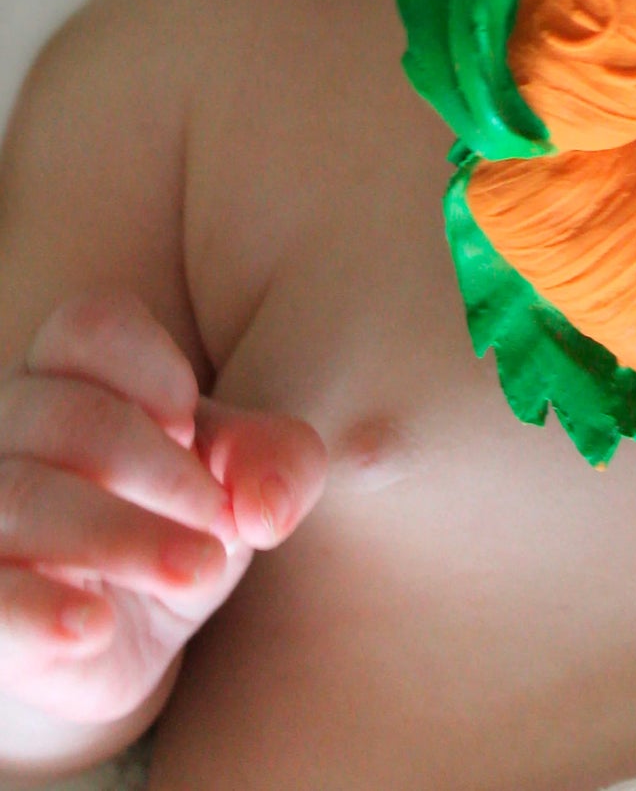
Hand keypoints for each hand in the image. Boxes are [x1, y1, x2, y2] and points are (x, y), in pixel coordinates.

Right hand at [0, 289, 326, 726]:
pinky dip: (38, 611)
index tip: (193, 428)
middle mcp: (7, 430)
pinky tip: (94, 626)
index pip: (91, 327)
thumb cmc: (174, 521)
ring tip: (200, 571)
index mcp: (68, 374)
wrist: (114, 639)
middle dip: (162, 469)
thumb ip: (278, 465)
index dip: (153, 370)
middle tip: (222, 522)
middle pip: (66, 417)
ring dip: (123, 536)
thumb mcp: (239, 485)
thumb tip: (268, 506)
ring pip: (21, 499)